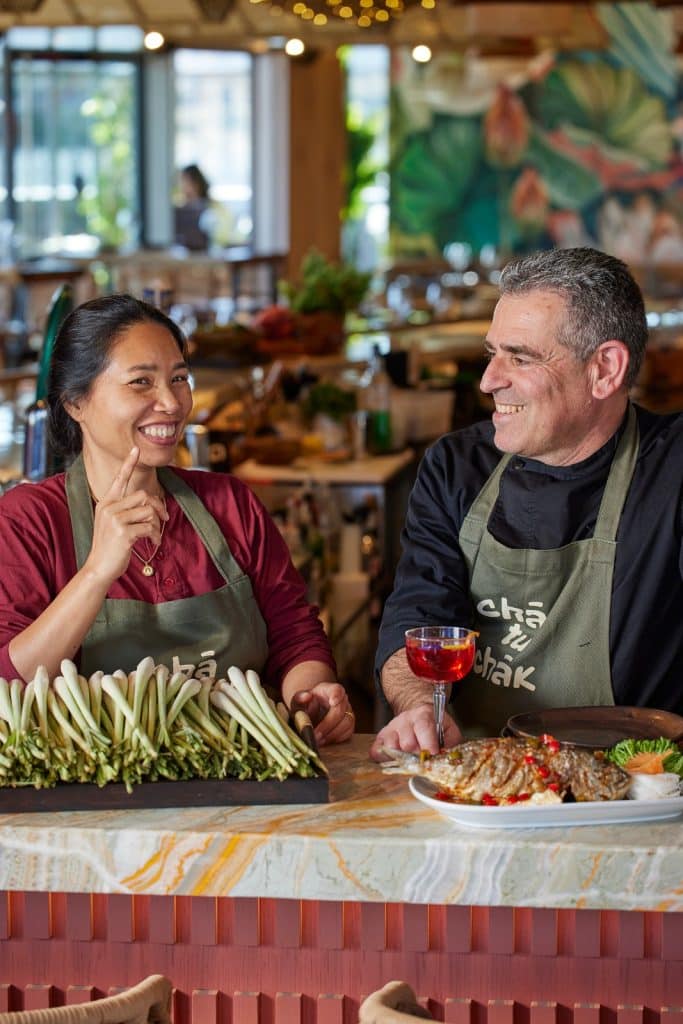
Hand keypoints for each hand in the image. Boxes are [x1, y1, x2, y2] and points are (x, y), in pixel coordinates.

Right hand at [84, 447, 168, 583]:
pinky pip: (149, 527)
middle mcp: (109, 508)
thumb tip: (152, 506)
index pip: (119, 479)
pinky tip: (153, 543)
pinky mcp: (123, 532)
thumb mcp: (114, 525)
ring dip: (158, 525)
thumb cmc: (110, 547)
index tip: (136, 449)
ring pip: (149, 511)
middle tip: (164, 520)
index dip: (128, 463)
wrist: (98, 568)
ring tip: (155, 536)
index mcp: (106, 503)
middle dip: (158, 507)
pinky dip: (156, 535)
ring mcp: (115, 519)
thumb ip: (127, 512)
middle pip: (144, 495)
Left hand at [290, 683, 354, 746]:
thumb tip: (307, 696)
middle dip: (327, 724)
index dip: (337, 695)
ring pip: (347, 722)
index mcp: (329, 690)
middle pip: (340, 710)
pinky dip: (337, 738)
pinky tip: (325, 741)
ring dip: (332, 734)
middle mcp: (342, 700)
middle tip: (316, 735)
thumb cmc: (305, 707)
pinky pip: (348, 732)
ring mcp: (347, 712)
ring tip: (319, 741)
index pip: (337, 689)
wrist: (310, 716)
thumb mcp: (297, 701)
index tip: (332, 702)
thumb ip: (299, 698)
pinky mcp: (349, 725)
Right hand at [369, 704, 461, 761]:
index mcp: (423, 715)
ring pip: (391, 747)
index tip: (432, 755)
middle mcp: (405, 720)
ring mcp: (391, 728)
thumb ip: (451, 743)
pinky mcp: (381, 737)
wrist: (419, 714)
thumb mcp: (449, 730)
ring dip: (402, 758)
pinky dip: (384, 759)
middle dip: (417, 755)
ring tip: (411, 758)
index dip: (428, 743)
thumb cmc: (436, 726)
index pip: (423, 727)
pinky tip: (396, 759)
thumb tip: (447, 759)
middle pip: (407, 743)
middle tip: (424, 759)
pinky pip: (376, 751)